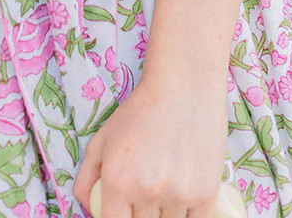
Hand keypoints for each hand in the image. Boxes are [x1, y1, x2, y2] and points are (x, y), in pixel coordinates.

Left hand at [74, 75, 229, 217]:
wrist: (183, 87)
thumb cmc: (139, 112)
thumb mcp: (101, 139)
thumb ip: (86, 180)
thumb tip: (89, 210)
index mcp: (117, 179)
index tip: (125, 209)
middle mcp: (146, 190)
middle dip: (141, 215)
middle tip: (145, 195)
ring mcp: (178, 194)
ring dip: (166, 214)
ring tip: (166, 187)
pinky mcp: (205, 194)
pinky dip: (188, 215)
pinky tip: (183, 197)